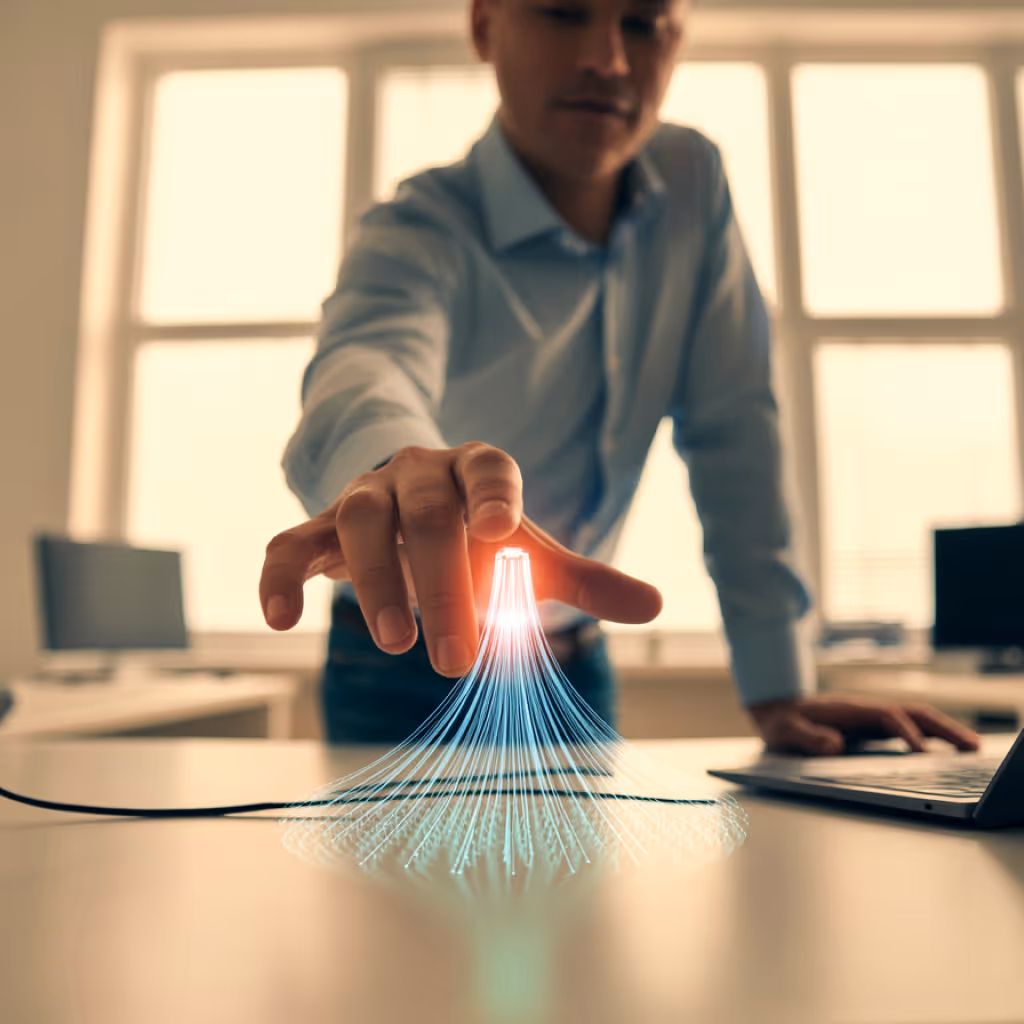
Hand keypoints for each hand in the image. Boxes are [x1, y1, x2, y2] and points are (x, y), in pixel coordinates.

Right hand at [260, 442, 661, 676]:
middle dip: (441, 585)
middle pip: (425, 514)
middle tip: (456, 658)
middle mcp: (418, 473)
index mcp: (477, 471)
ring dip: (373, 582)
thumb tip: (657, 606)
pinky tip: (281, 621)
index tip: (499, 533)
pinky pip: (288, 544)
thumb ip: (585, 579)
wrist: (414, 509)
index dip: (492, 495)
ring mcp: (365, 496)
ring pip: (358, 520)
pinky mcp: (320, 527)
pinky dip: (279, 577)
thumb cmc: (481, 536)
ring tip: (394, 643)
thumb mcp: (530, 553)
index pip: (489, 469)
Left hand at [748, 696, 979, 755]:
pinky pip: (908, 729)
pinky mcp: (872, 728)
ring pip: (915, 720)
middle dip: (942, 728)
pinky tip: (945, 751)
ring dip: (944, 731)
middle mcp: (865, 710)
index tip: (922, 753)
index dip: (906, 733)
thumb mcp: (784, 731)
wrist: (775, 711)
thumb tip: (834, 744)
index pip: (887, 717)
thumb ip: (806, 737)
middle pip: (912, 713)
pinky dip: (931, 736)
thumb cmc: (781, 723)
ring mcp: (870, 718)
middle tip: (971, 747)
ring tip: (972, 748)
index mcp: (848, 710)